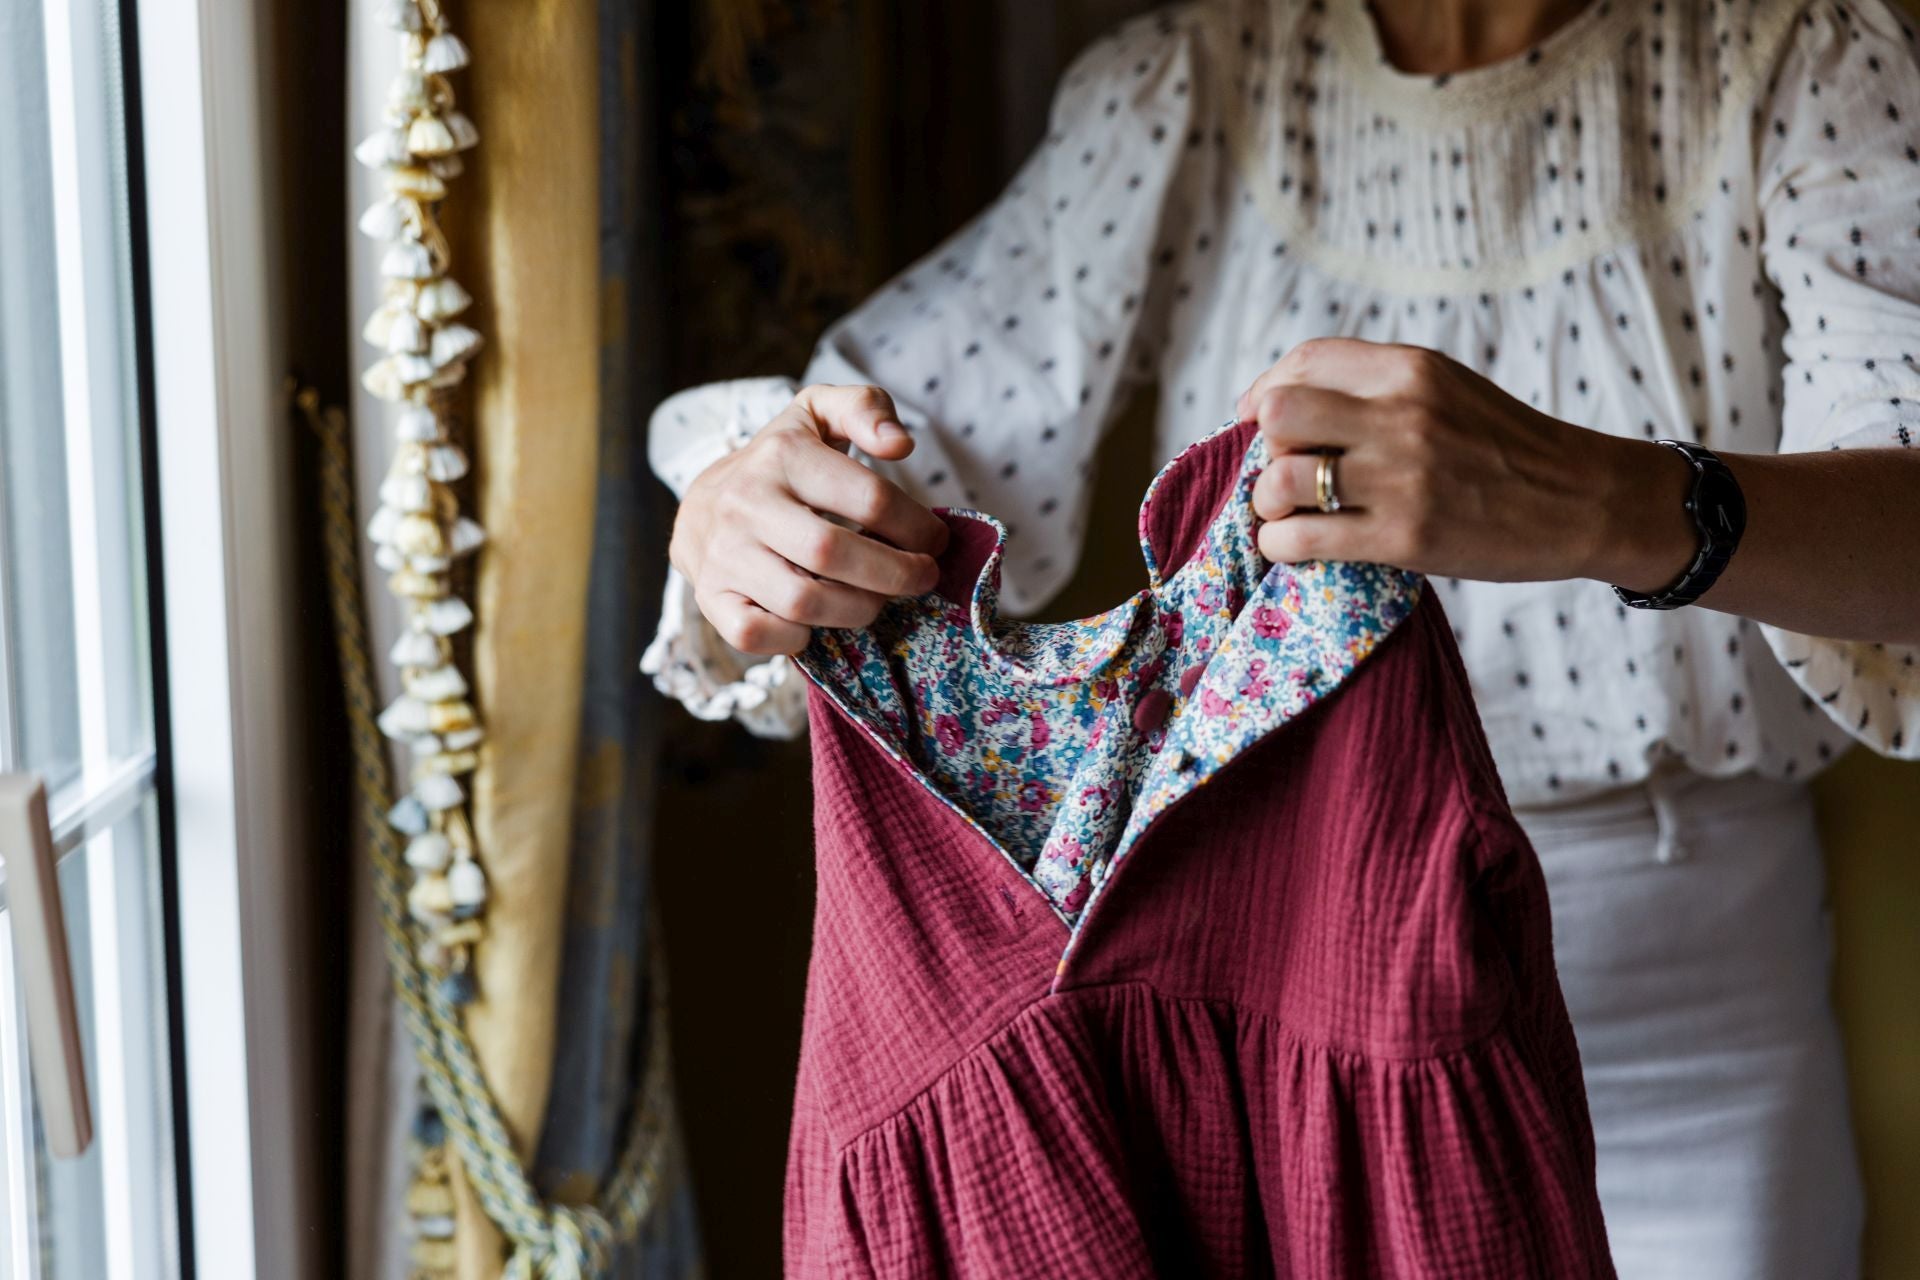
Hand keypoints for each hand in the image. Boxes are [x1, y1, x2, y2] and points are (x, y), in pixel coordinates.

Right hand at [669, 384, 949, 654]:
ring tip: (877, 599)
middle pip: (835, 553)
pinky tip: (816, 622)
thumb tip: (900, 444)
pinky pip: (756, 633)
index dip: (917, 526)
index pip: (869, 498)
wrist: (702, 503)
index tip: (935, 540)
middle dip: (896, 574)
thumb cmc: (780, 463)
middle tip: (922, 577)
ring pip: (802, 600)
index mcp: (784, 455)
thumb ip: (866, 408)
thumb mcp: (820, 415)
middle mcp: (747, 503)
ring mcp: (723, 553)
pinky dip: (796, 638)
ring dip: (857, 609)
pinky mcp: (710, 597)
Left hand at [1238, 338, 1694, 589]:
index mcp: (1412, 369)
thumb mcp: (1449, 391)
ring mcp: (1404, 475)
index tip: (1257, 420)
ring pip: (1281, 477)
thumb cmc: (1509, 450)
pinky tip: (1292, 547)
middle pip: (1281, 412)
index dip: (1265, 391)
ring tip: (1284, 515)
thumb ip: (1379, 389)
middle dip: (1266, 445)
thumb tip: (1285, 404)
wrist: (1587, 502)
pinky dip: (1281, 544)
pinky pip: (1305, 536)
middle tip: (1281, 470)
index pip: (1305, 360)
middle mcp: (1403, 413)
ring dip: (1267, 502)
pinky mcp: (1406, 536)